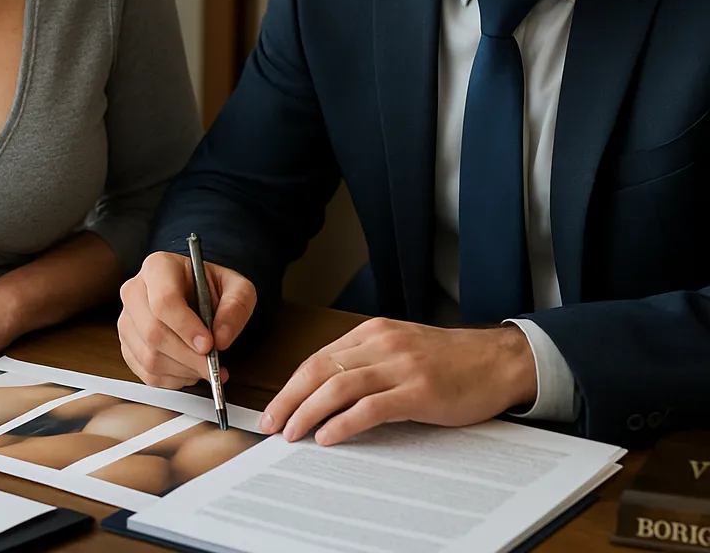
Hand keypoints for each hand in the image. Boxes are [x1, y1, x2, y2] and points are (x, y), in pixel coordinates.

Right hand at [118, 251, 255, 388]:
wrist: (194, 293)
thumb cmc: (210, 287)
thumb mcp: (236, 287)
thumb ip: (236, 306)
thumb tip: (222, 337)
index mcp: (158, 267)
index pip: (163, 301)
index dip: (186, 327)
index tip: (208, 343)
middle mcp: (135, 291)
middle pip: (154, 333)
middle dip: (188, 356)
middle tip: (213, 363)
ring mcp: (127, 320)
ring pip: (149, 357)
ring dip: (183, 370)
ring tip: (205, 366)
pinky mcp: (127, 345)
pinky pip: (146, 373)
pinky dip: (173, 379)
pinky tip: (190, 369)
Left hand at [261, 318, 536, 446]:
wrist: (497, 359)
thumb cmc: (449, 359)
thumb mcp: (400, 349)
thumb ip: (367, 363)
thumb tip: (326, 393)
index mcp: (372, 332)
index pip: (318, 357)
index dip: (291, 384)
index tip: (275, 407)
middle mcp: (381, 343)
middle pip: (320, 370)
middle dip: (290, 398)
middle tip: (271, 423)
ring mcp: (400, 366)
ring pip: (339, 386)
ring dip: (308, 412)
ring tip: (291, 433)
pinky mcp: (419, 391)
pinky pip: (371, 407)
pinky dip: (344, 423)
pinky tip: (328, 436)